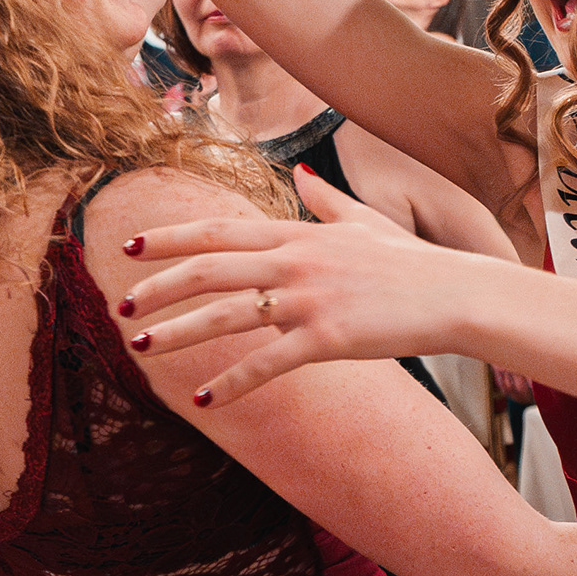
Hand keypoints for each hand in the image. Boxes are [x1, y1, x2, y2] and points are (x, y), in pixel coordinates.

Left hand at [113, 168, 480, 404]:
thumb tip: (303, 176)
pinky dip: (230, 382)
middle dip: (158, 287)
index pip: (219, 231)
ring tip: (141, 347)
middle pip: (209, 268)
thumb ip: (326, 200)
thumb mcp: (366, 222)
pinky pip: (266, 363)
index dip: (170, 239)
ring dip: (177, 332)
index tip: (130, 247)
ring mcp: (309, 299)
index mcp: (298, 233)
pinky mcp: (327, 338)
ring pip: (225, 314)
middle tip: (120, 304)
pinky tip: (203, 399)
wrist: (456, 293)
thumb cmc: (412, 262)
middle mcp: (295, 260)